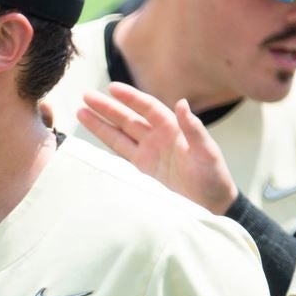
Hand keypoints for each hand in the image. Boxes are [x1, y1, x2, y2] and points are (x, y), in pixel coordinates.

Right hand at [78, 82, 237, 214]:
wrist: (210, 207)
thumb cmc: (214, 179)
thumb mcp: (207, 153)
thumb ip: (194, 129)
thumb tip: (182, 103)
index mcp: (173, 129)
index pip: (147, 108)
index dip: (130, 98)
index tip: (112, 88)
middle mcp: (157, 138)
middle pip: (128, 119)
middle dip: (107, 108)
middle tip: (86, 96)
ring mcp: (147, 154)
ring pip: (119, 134)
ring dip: (101, 124)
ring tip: (81, 112)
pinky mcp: (141, 171)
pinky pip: (120, 153)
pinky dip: (106, 144)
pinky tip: (92, 137)